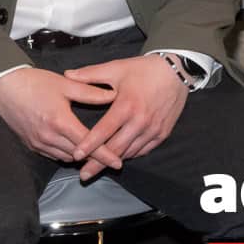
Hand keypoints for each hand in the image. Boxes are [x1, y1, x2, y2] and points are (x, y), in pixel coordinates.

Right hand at [0, 66, 117, 160]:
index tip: (118, 163)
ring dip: (81, 157)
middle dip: (95, 158)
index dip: (105, 155)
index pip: (88, 144)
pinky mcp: (31, 145)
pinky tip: (74, 148)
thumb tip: (114, 95)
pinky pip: (54, 155)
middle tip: (112, 157)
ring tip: (95, 153)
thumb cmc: (35, 83)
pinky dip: (66, 154)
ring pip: (66, 157)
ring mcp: (39, 143)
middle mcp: (49, 137)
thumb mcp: (65, 84)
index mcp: (60, 121)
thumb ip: (90, 92)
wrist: (5, 87)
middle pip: (78, 155)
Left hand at [64, 55, 189, 179]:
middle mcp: (140, 121)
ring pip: (129, 152)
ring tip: (98, 168)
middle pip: (115, 149)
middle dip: (98, 163)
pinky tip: (120, 157)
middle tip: (83, 175)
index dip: (89, 145)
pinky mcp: (162, 133)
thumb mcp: (116, 68)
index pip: (104, 131)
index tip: (76, 156)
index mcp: (126, 106)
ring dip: (113, 161)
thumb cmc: (143, 69)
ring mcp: (153, 129)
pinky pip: (143, 150)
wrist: (176, 70)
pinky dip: (130, 155)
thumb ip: (90, 74)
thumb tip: (66, 75)